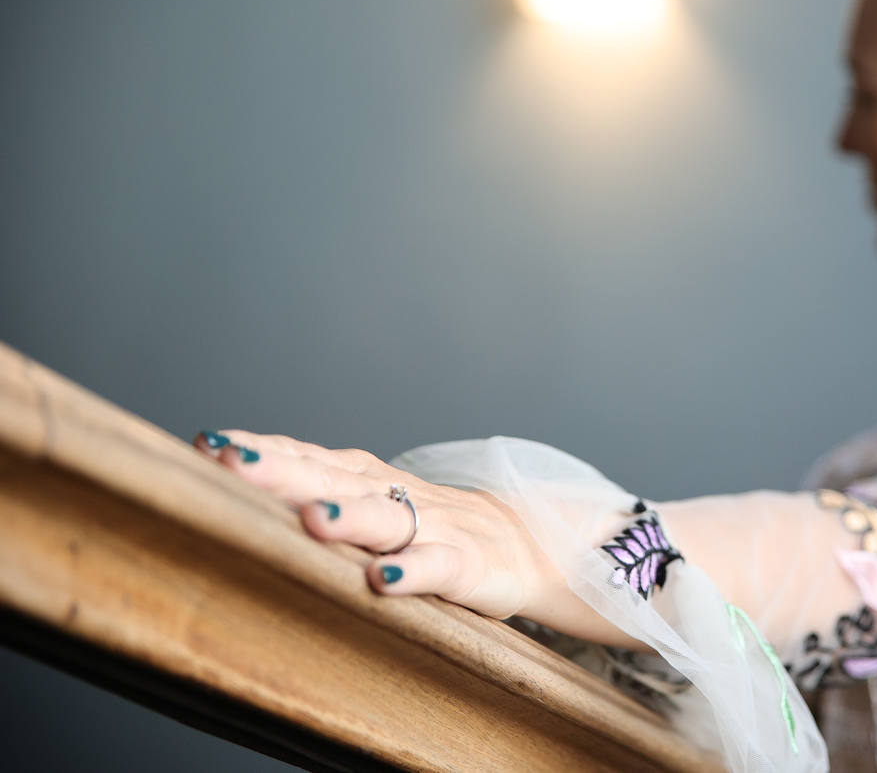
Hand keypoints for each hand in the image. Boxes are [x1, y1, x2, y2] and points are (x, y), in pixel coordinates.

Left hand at [192, 429, 559, 619]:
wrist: (521, 541)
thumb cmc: (425, 525)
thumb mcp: (366, 503)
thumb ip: (309, 493)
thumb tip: (218, 489)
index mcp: (360, 477)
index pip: (305, 455)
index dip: (260, 450)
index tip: (207, 444)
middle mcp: (389, 493)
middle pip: (332, 477)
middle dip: (282, 469)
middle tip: (233, 462)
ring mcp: (430, 526)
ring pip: (383, 518)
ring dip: (348, 516)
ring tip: (312, 518)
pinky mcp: (465, 564)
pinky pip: (437, 566)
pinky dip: (413, 572)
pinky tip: (385, 581)